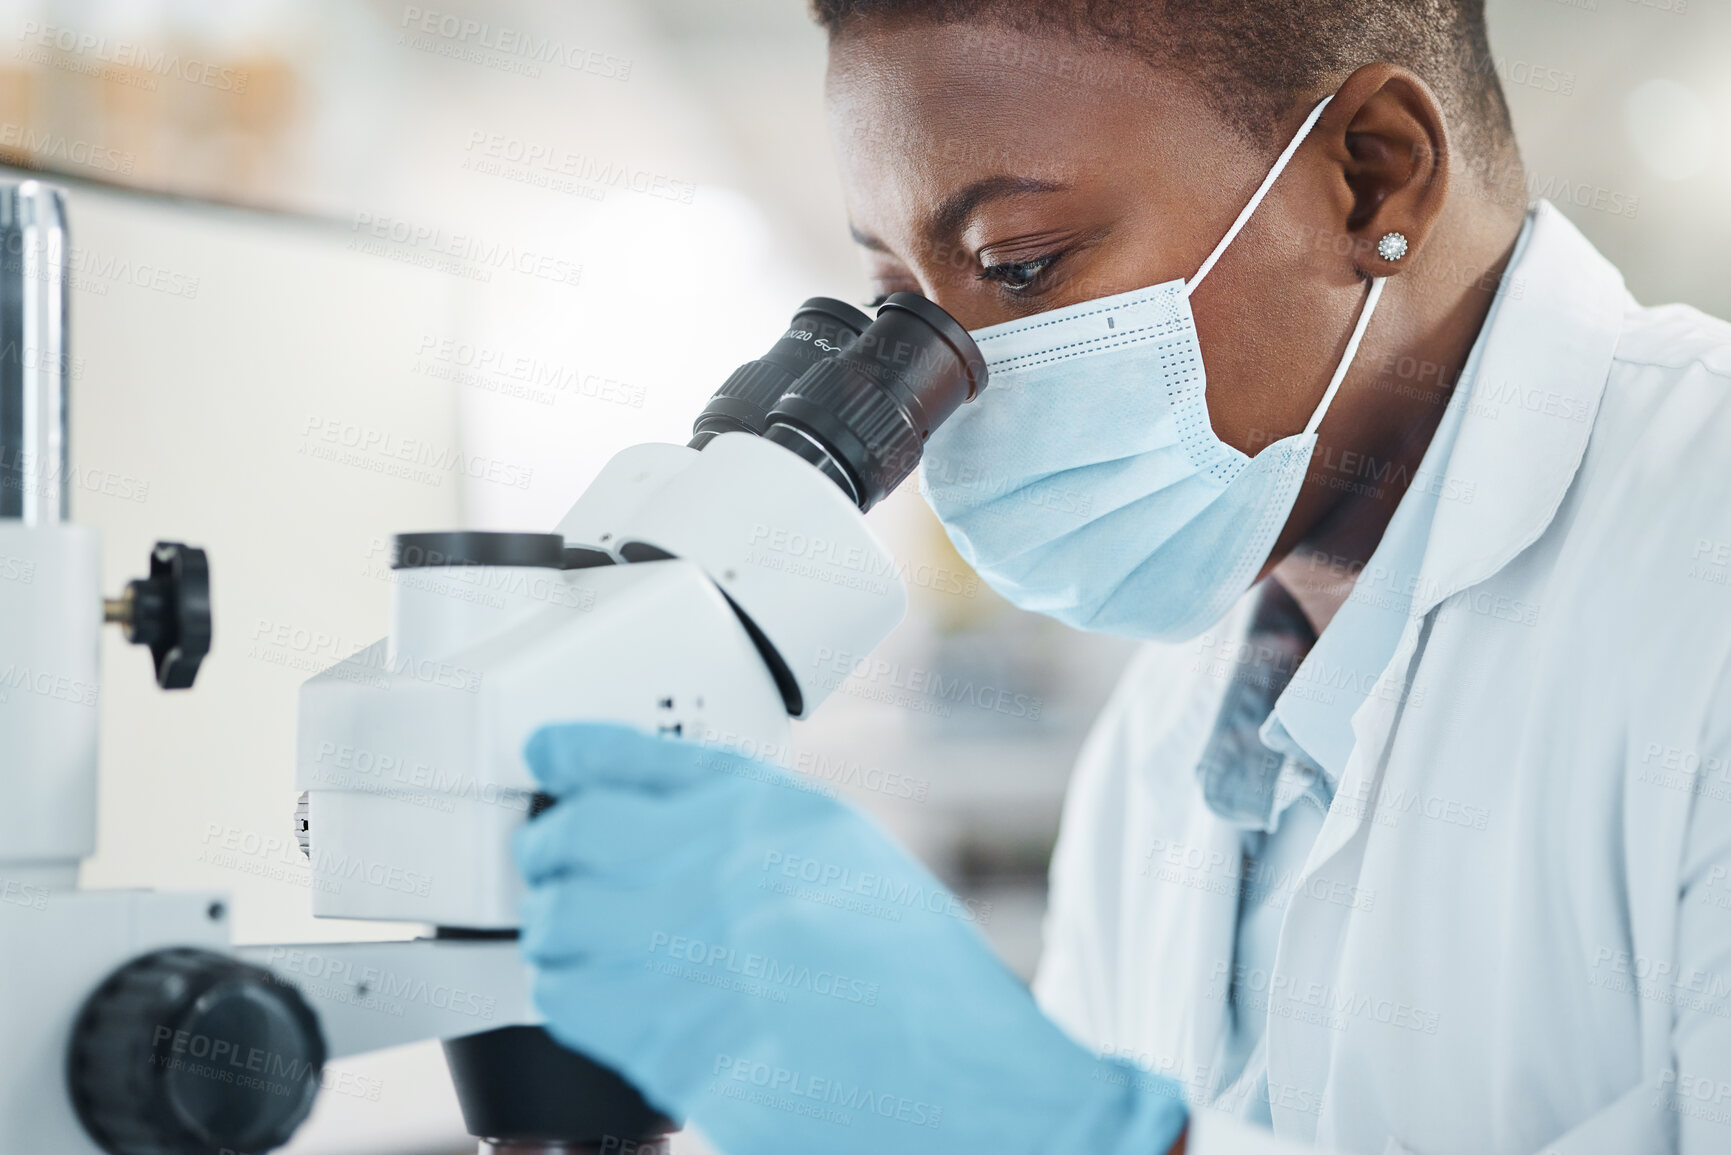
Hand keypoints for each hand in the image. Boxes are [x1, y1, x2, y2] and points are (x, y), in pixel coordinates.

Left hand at [516, 722, 1187, 1153]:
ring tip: (565, 926)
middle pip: (576, 834)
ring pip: (557, 918)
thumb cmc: (922, 983)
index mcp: (771, 815)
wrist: (965, 1088)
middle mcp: (720, 872)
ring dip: (550, 919)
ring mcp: (688, 958)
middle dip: (548, 844)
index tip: (552, 753)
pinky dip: (562, 986)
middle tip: (548, 855)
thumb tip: (670, 820)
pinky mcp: (670, 1044)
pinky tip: (583, 985)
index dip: (577, 753)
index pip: (634, 757)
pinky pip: (569, 999)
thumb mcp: (850, 858)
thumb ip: (758, 831)